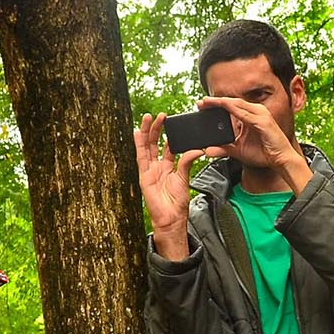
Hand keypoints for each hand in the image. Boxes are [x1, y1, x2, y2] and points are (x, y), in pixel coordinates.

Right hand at [133, 116, 209, 255]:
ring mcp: (149, 170)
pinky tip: (136, 133)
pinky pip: (140, 158)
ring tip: (147, 117)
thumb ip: (187, 162)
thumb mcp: (184, 178)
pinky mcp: (144, 175)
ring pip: (146, 147)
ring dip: (146, 132)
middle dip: (156, 128)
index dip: (168, 134)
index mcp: (168, 167)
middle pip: (155, 143)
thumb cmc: (177, 203)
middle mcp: (157, 167)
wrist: (171, 218)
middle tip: (160, 115)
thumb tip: (197, 149)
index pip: (167, 146)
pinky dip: (138, 145)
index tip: (172, 122)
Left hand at [203, 94, 310, 186]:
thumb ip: (223, 149)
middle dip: (216, 101)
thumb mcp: (238, 151)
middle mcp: (256, 112)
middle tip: (200, 102)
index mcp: (251, 116)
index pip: (231, 106)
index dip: (217, 105)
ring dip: (222, 103)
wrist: (281, 160)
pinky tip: (223, 108)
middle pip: (232, 102)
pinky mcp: (263, 121)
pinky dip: (233, 110)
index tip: (202, 105)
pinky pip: (245, 114)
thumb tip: (207, 150)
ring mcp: (260, 114)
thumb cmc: (264, 153)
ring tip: (208, 103)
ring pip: (237, 104)